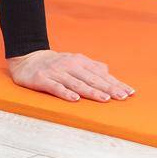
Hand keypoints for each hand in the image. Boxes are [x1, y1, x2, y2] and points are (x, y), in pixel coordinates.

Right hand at [6, 49, 135, 102]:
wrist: (28, 58)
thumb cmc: (55, 64)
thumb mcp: (75, 62)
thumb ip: (91, 67)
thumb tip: (108, 72)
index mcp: (80, 62)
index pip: (101, 75)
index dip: (116, 83)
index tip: (129, 92)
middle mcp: (70, 66)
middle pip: (92, 79)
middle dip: (109, 88)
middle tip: (122, 97)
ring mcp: (56, 72)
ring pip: (76, 83)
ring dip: (91, 92)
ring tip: (104, 99)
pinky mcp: (42, 79)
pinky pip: (55, 87)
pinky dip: (65, 93)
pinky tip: (75, 99)